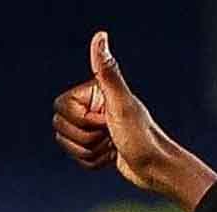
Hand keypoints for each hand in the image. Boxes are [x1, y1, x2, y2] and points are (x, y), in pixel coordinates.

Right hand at [52, 30, 216, 211]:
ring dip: (91, 151)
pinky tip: (113, 156)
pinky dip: (95, 162)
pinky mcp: (96, 146)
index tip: (105, 120)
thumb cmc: (142, 137)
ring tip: (114, 146)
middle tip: (111, 135)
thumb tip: (101, 36)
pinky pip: (78, 158)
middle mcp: (93, 107)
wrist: (156, 169)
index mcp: (94, 93)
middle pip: (61, 126)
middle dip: (86, 138)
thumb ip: (108, 72)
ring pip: (68, 144)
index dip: (81, 120)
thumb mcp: (122, 103)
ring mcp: (94, 127)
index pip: (60, 107)